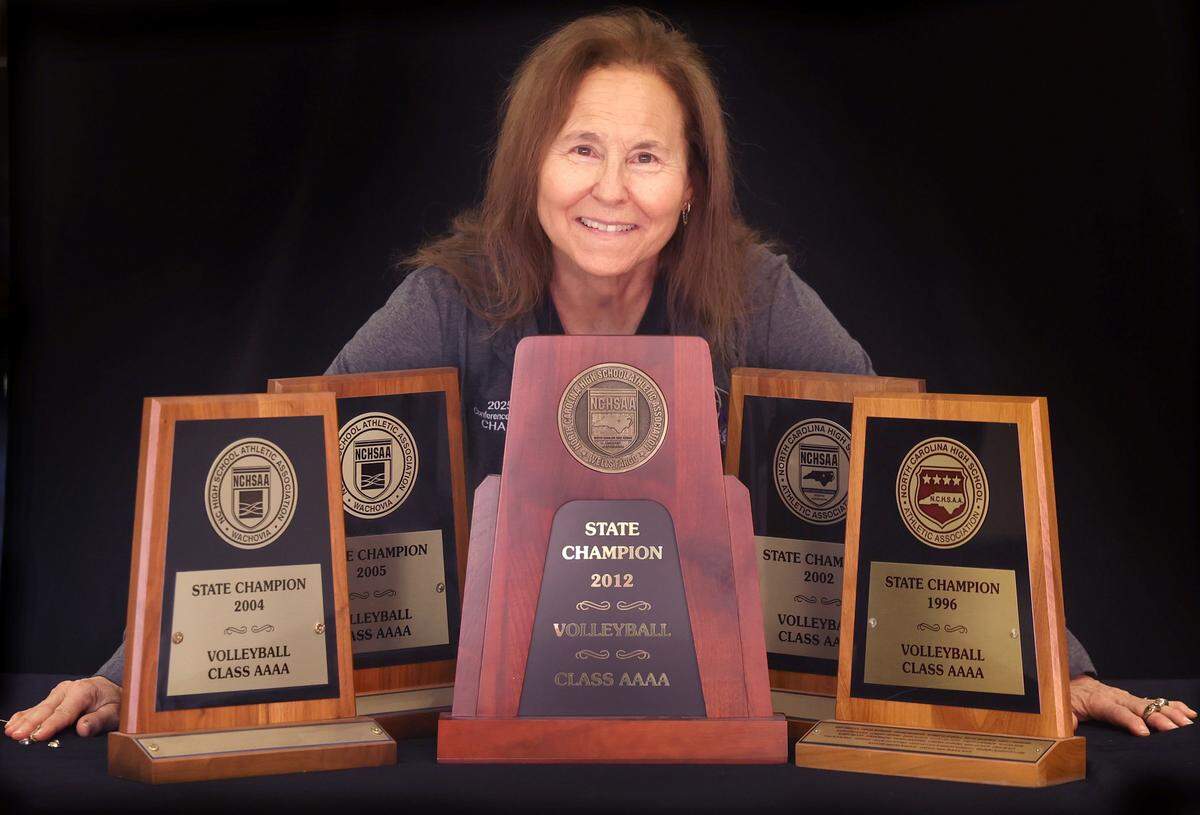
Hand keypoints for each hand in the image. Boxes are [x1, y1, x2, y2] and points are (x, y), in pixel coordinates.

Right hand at [4, 677, 120, 741]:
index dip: (50, 725)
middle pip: (47, 709)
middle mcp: (69, 689)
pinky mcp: (54, 697)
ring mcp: (59, 692)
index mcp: (84, 691)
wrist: (114, 689)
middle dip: (31, 723)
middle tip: (17, 735)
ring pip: (39, 708)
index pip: (64, 712)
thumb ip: (99, 721)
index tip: (38, 736)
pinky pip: (37, 707)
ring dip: (24, 720)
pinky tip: (13, 722)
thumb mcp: (114, 712)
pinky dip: (25, 715)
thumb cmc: (114, 702)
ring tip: (10, 731)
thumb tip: (83, 729)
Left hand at [1071, 675, 1195, 735]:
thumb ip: (1064, 716)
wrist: (1072, 683)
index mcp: (1098, 701)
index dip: (1129, 721)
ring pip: (1150, 704)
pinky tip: (1189, 712)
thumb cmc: (1068, 698)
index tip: (1143, 732)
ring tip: (1187, 722)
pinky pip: (1155, 701)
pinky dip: (1172, 705)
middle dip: (1157, 717)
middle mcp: (1116, 697)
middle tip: (1174, 728)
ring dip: (1170, 712)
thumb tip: (1069, 724)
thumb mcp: (1060, 706)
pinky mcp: (1133, 700)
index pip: (1116, 711)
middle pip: (1139, 707)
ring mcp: (1126, 697)